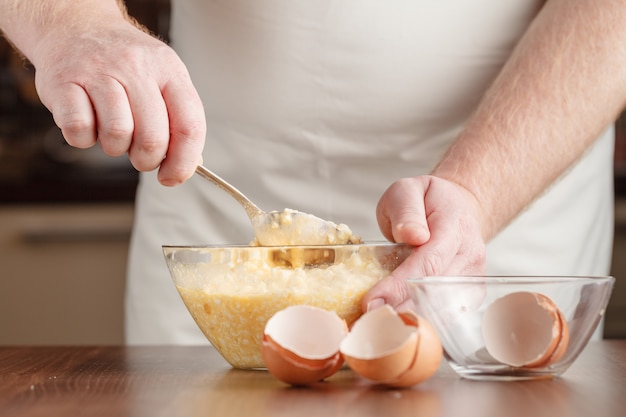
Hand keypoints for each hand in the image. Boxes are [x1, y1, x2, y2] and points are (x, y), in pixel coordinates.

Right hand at [31, 18, 204, 184]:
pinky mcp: (64, 82)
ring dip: (115, 147)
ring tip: (112, 130)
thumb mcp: (162, 78)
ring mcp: (98, 72)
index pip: (190, 125)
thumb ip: (179, 119)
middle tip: (139, 155)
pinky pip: (79, 130)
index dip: (184, 161)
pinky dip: (83, 139)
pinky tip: (88, 121)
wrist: (75, 27)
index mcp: (168, 69)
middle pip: (153, 138)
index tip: (173, 177)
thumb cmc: (124, 63)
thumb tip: (188, 164)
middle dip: (147, 160)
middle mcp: (135, 67)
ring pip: (117, 135)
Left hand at [363, 175, 486, 311]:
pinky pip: (444, 316)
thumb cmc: (428, 201)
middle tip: (366, 320)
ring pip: (440, 311)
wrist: (458, 209)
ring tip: (376, 324)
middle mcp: (470, 257)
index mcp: (455, 228)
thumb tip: (412, 235)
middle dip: (398, 309)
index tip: (371, 301)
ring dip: (408, 320)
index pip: (428, 263)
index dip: (399, 285)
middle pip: (434, 293)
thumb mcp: (409, 190)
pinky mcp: (469, 296)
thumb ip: (407, 210)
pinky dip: (419, 322)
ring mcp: (472, 279)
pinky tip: (395, 323)